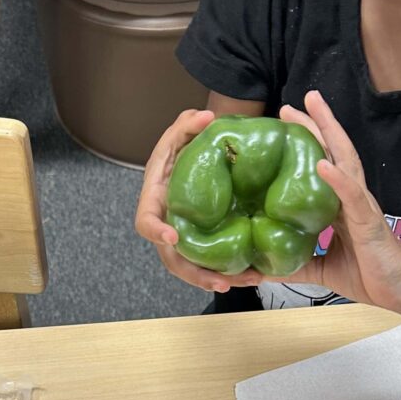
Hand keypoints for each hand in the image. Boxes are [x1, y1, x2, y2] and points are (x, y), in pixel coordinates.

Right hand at [135, 108, 260, 293]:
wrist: (198, 157)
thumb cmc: (184, 145)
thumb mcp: (181, 131)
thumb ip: (187, 123)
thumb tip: (206, 117)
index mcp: (155, 200)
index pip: (145, 221)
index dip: (156, 231)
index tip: (172, 236)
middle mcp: (167, 224)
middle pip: (172, 259)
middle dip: (195, 273)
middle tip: (219, 282)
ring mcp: (186, 237)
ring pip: (194, 268)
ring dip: (218, 280)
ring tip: (247, 281)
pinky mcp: (203, 242)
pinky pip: (212, 263)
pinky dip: (231, 272)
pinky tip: (255, 275)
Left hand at [275, 91, 400, 312]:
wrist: (400, 290)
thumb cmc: (367, 275)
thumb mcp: (320, 269)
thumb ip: (292, 265)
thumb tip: (257, 270)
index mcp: (339, 205)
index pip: (321, 165)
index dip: (305, 144)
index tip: (284, 124)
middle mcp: (350, 196)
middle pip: (332, 152)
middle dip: (313, 125)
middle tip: (289, 105)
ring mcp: (361, 204)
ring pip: (345, 160)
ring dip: (329, 132)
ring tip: (313, 108)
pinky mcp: (368, 221)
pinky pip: (352, 195)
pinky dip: (337, 179)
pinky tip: (323, 164)